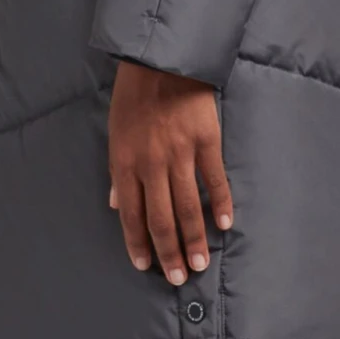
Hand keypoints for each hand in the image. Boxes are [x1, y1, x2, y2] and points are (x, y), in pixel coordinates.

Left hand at [107, 58, 233, 282]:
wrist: (160, 60)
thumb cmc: (134, 95)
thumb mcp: (115, 133)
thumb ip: (118, 172)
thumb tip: (117, 205)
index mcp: (125, 163)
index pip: (131, 214)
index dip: (138, 243)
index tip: (145, 266)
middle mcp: (151, 164)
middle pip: (160, 218)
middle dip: (169, 252)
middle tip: (178, 277)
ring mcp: (179, 154)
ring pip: (187, 207)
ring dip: (194, 239)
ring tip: (200, 264)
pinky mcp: (205, 141)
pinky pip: (214, 180)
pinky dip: (220, 204)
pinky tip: (224, 225)